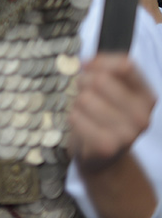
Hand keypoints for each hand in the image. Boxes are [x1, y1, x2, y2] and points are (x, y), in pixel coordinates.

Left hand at [68, 53, 155, 173]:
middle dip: (84, 82)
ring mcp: (127, 133)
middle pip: (101, 80)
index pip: (125, 65)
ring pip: (85, 99)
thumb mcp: (111, 89)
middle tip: (84, 93)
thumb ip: (105, 70)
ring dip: (77, 102)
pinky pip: (76, 117)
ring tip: (85, 112)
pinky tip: (81, 124)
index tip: (87, 66)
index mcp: (146, 97)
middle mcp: (142, 116)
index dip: (100, 62)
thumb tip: (87, 63)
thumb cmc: (104, 114)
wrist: (102, 155)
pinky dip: (73, 117)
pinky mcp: (107, 147)